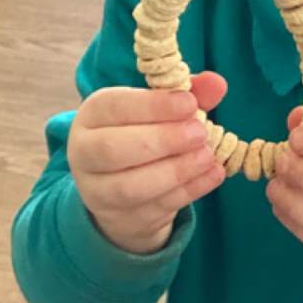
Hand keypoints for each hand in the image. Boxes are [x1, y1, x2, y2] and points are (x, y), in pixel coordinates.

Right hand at [68, 74, 227, 254]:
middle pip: (114, 150)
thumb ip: (186, 93)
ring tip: (207, 156)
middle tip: (200, 132)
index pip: (113, 108)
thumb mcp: (157, 110)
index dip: (153, 105)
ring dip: (175, 171)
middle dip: (163, 140)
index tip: (189, 103)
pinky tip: (213, 174)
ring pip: (131, 186)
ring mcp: (99, 191)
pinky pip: (155, 208)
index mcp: (92, 116)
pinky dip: (189, 191)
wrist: (121, 188)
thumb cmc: (141, 134)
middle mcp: (85, 153)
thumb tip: (217, 83)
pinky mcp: (122, 219)